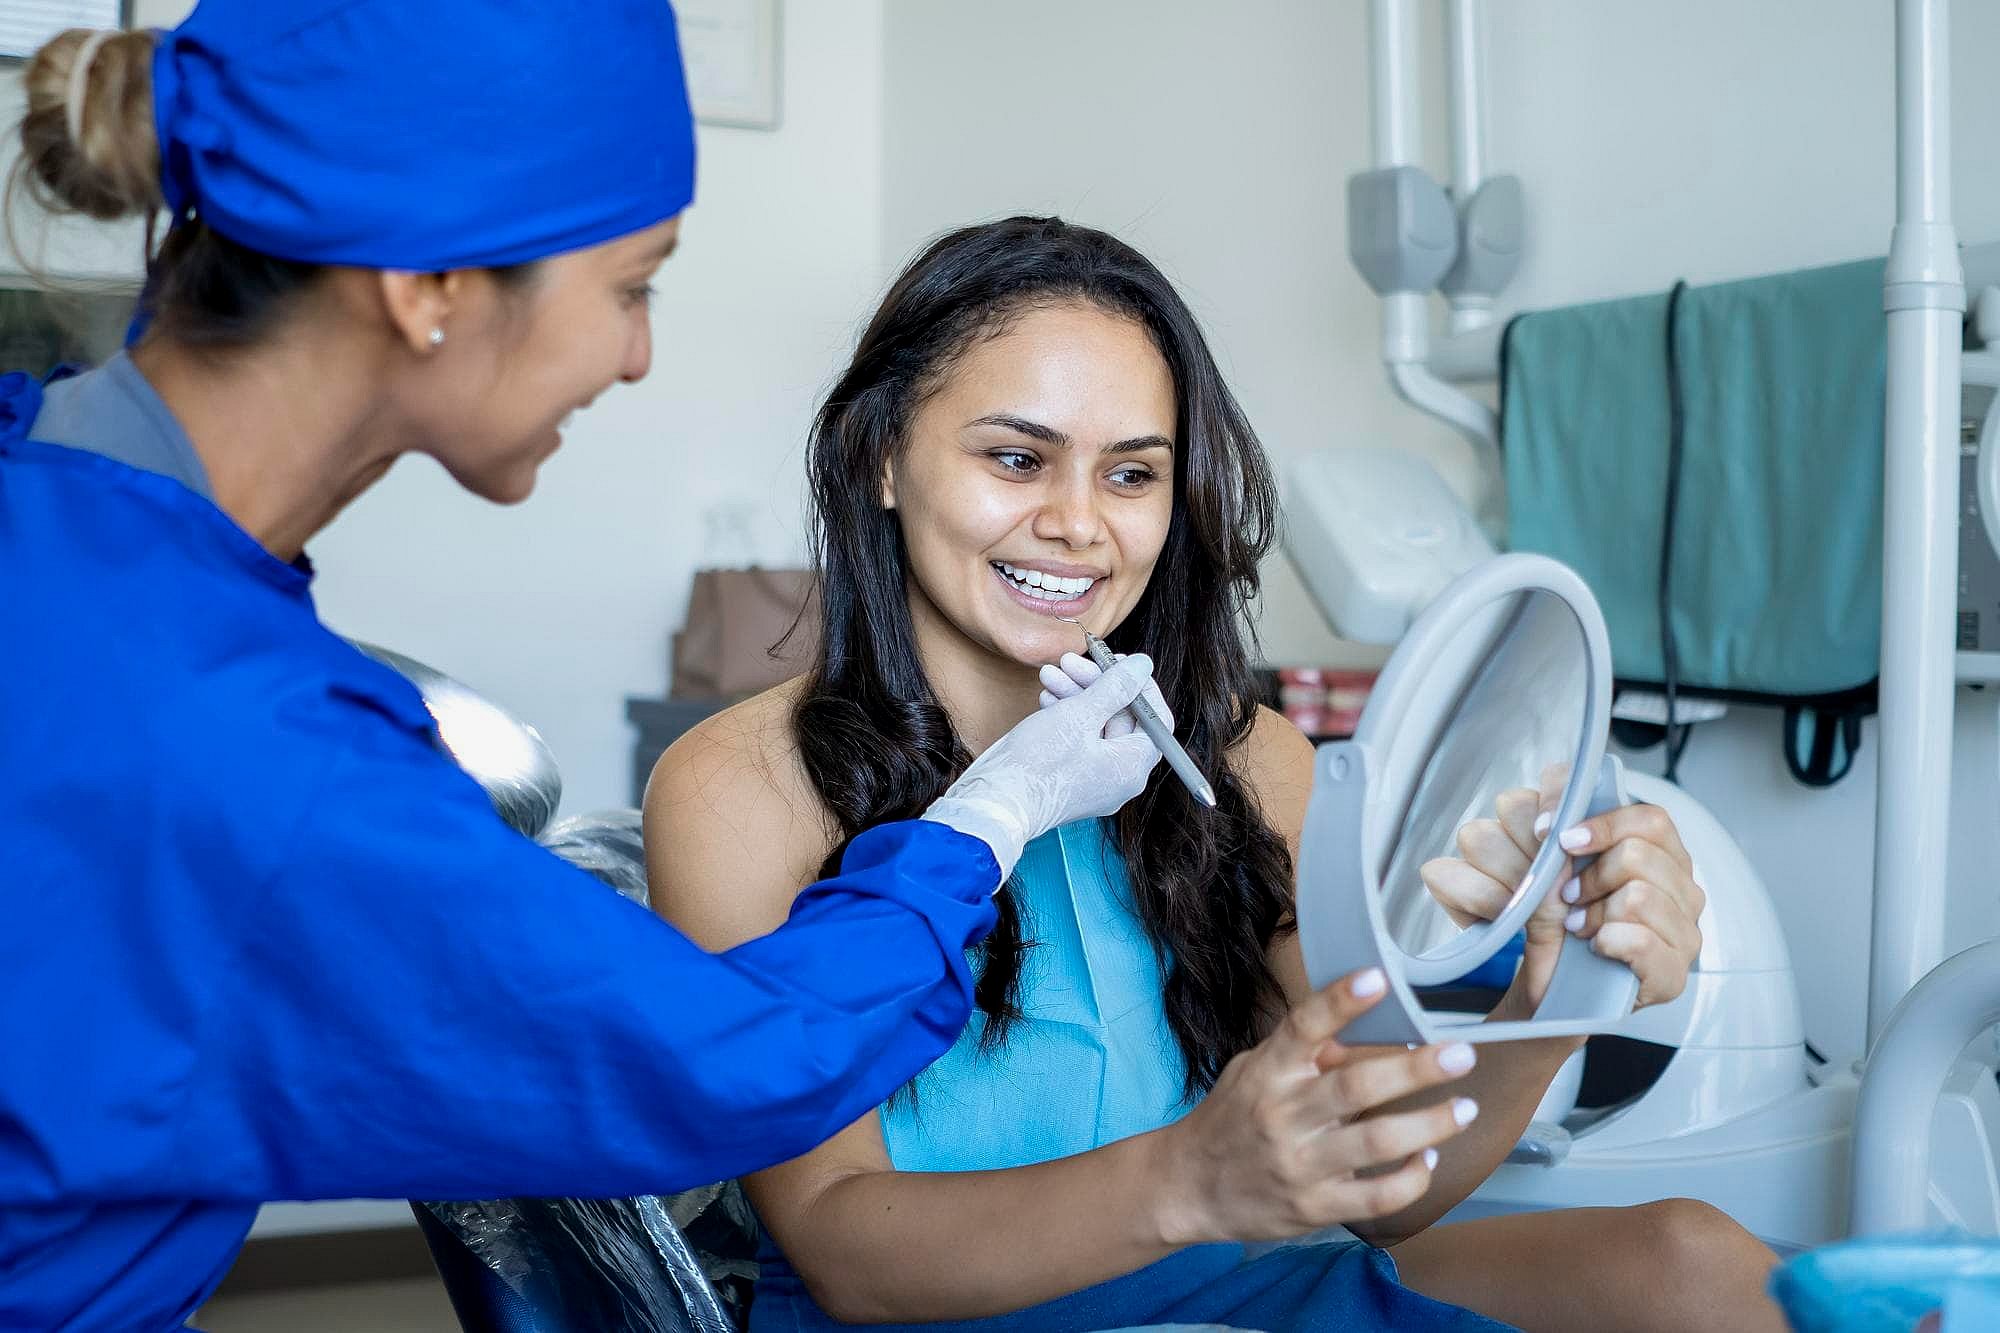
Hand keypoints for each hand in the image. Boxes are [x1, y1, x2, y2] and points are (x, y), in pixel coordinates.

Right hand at [921, 654, 1163, 880]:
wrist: (995, 804)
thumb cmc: (1037, 764)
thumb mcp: (1078, 715)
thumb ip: (1116, 687)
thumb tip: (1144, 666)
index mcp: (1132, 767)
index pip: (1156, 719)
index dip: (1139, 685)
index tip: (1118, 663)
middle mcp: (1119, 779)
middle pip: (1122, 720)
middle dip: (1096, 685)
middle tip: (1072, 662)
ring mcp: (1095, 783)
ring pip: (1096, 728)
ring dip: (1076, 696)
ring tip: (1050, 675)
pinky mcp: (1072, 782)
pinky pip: (1079, 743)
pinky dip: (1066, 718)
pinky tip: (1047, 698)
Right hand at [1151, 968, 1479, 1244]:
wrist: (1188, 1187)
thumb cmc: (1231, 1120)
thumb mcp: (1254, 1072)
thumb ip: (1304, 1054)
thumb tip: (1365, 1030)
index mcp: (1268, 1072)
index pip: (1303, 1028)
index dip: (1340, 1001)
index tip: (1378, 978)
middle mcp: (1283, 1115)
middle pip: (1356, 1087)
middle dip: (1416, 1070)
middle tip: (1460, 1054)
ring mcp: (1300, 1164)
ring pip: (1377, 1142)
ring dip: (1430, 1124)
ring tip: (1465, 1108)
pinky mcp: (1315, 1207)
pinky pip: (1376, 1196)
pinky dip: (1411, 1178)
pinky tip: (1429, 1158)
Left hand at [1420, 767, 1704, 1008]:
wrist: (1548, 992)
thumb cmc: (1552, 924)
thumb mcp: (1542, 871)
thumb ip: (1549, 838)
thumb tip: (1548, 824)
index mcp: (1656, 852)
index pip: (1648, 818)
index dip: (1600, 822)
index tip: (1553, 836)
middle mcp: (1680, 886)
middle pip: (1638, 853)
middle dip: (1588, 876)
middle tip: (1566, 896)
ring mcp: (1684, 930)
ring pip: (1638, 896)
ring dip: (1594, 912)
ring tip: (1576, 925)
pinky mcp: (1673, 974)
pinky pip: (1640, 940)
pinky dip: (1606, 941)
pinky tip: (1595, 947)